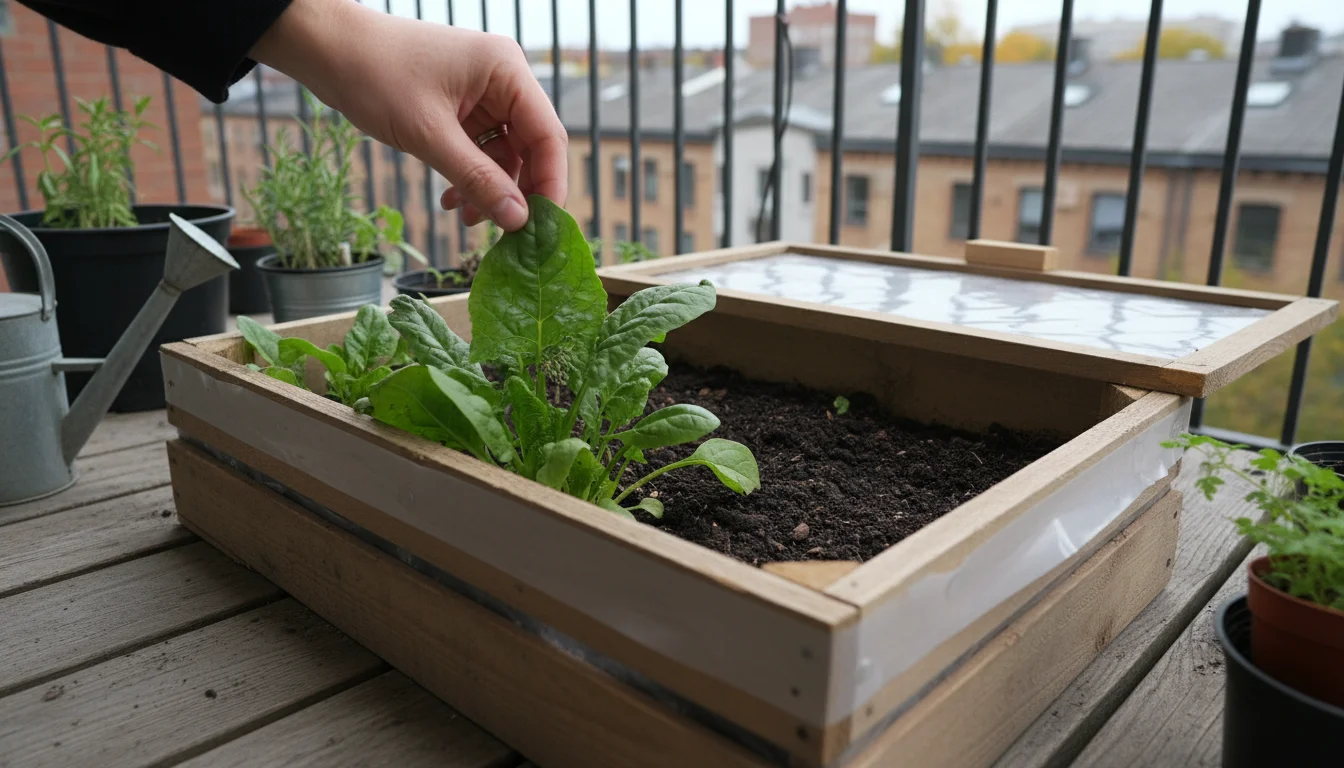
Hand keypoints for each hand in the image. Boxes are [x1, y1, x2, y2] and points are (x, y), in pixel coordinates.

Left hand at [250, 0, 566, 230]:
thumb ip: (478, 179)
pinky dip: (470, 176)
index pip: (548, 135)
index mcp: (506, 70)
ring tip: (469, 219)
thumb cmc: (374, 74)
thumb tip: (517, 220)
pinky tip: (453, 200)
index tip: (541, 227)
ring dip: (489, 188)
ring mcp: (483, 93)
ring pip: (504, 153)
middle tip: (505, 232)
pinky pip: (480, 149)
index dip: (550, 184)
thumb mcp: (428, 135)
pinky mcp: (463, 105)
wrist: (327, 48)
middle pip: (531, 147)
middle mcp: (503, 79)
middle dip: (516, 191)